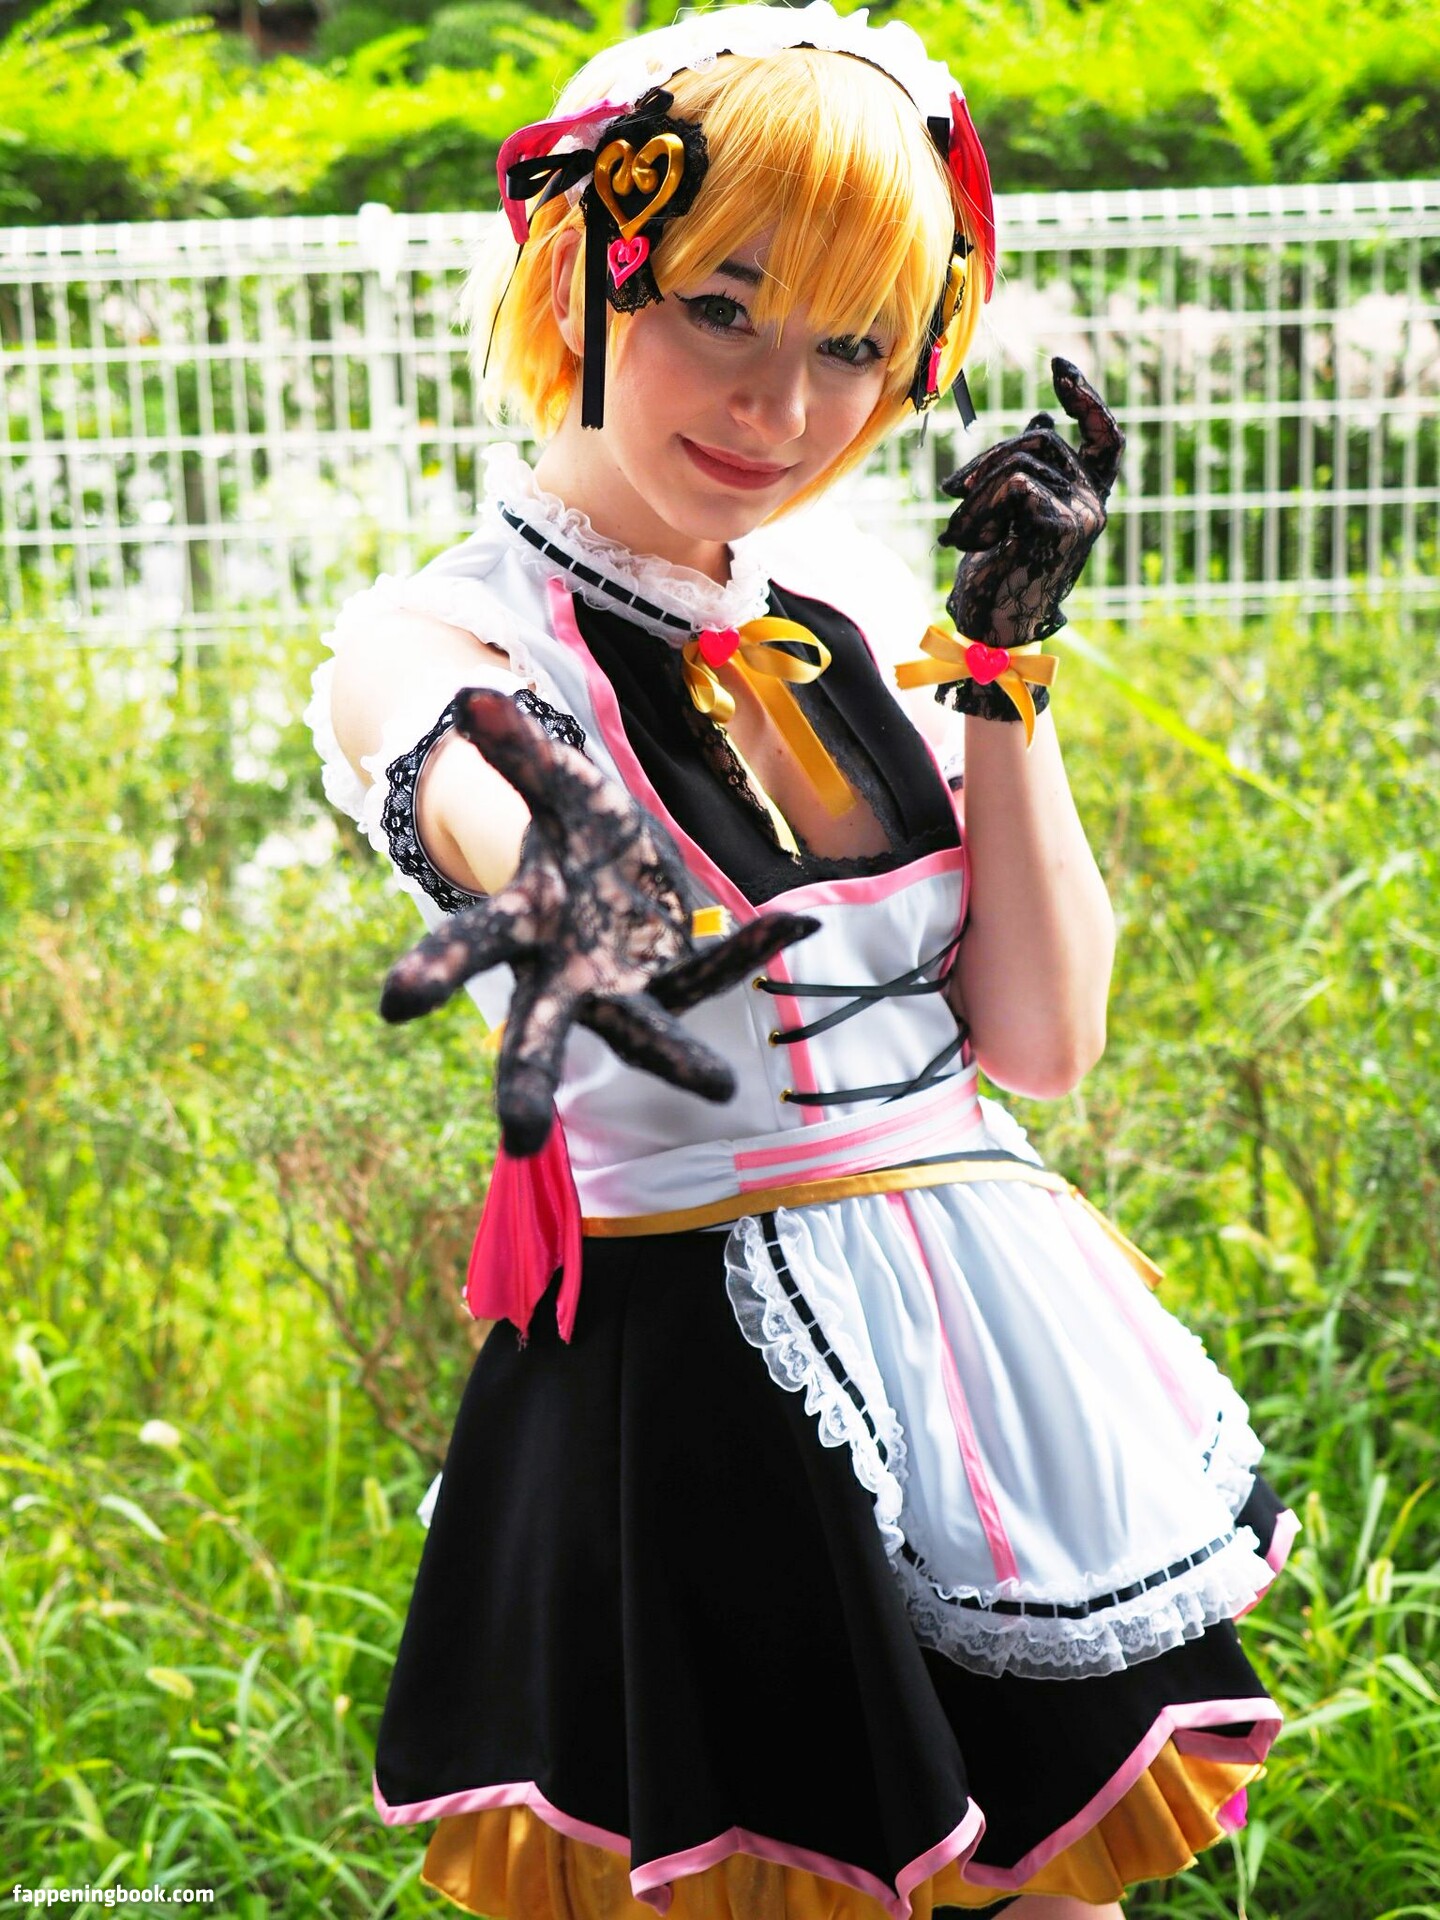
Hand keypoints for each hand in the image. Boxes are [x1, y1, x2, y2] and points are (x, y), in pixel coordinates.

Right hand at [379, 691, 817, 1154]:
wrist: (616, 862)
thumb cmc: (575, 830)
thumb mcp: (558, 788)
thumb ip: (519, 751)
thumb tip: (470, 694)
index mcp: (523, 923)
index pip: (472, 946)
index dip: (437, 969)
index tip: (394, 1004)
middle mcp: (563, 973)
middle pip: (539, 1030)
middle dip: (526, 1080)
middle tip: (517, 1136)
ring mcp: (622, 988)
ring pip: (641, 1031)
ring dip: (674, 1058)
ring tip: (716, 1089)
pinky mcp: (673, 982)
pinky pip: (709, 970)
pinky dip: (748, 948)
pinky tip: (795, 921)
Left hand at [939, 357, 1123, 654]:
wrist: (989, 629)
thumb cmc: (996, 574)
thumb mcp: (1009, 513)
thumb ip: (1028, 471)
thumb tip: (1041, 418)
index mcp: (1086, 497)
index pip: (1105, 437)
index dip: (1086, 398)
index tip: (1058, 365)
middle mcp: (1094, 503)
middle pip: (1040, 439)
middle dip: (987, 458)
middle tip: (951, 491)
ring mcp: (1084, 514)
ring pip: (1020, 462)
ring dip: (974, 495)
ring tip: (960, 533)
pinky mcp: (1063, 525)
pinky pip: (1013, 484)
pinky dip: (978, 510)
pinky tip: (971, 543)